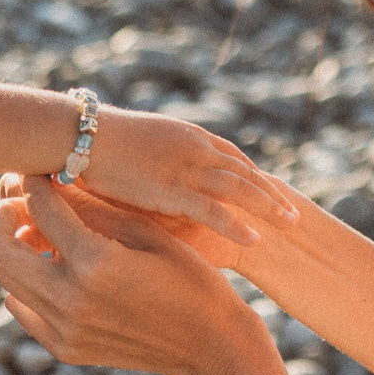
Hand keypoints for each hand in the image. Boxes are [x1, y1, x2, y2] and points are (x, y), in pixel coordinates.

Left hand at [0, 175, 269, 374]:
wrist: (209, 344)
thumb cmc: (188, 276)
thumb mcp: (144, 231)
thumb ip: (91, 207)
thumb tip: (47, 177)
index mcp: (95, 261)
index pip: (38, 206)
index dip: (32, 181)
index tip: (35, 173)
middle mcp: (71, 298)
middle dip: (2, 216)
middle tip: (19, 204)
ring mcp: (63, 328)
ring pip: (4, 277)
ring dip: (14, 249)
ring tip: (39, 235)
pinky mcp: (63, 348)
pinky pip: (21, 307)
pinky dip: (26, 284)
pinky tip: (53, 270)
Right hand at [80, 108, 297, 247]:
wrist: (79, 134)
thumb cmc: (96, 139)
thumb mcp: (137, 141)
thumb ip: (156, 155)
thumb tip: (154, 166)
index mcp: (188, 135)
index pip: (232, 155)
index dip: (252, 174)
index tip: (269, 189)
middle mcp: (196, 148)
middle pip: (245, 172)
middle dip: (272, 192)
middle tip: (295, 213)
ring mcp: (187, 168)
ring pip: (240, 189)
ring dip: (269, 207)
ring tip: (291, 225)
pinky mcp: (173, 189)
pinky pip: (214, 210)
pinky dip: (237, 224)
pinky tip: (256, 239)